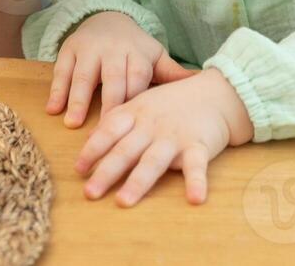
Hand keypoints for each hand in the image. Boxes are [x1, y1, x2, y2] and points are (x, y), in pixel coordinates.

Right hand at [49, 11, 192, 127]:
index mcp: (137, 54)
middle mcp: (113, 50)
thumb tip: (204, 83)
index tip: (133, 129)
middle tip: (102, 133)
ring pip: (83, 74)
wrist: (107, 16)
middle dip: (107, 104)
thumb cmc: (135, 48)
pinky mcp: (69, 48)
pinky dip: (57, 89)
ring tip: (72, 123)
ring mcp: (89, 49)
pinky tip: (53, 109)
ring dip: (77, 99)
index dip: (134, 102)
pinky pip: (61, 70)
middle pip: (112, 78)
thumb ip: (173, 73)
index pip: (137, 79)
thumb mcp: (155, 57)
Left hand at [74, 68, 253, 206]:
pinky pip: (196, 166)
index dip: (93, 150)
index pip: (109, 131)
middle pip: (126, 150)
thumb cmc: (173, 102)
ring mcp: (174, 136)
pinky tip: (195, 199)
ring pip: (153, 161)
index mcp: (135, 113)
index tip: (78, 169)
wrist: (216, 92)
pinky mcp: (199, 146)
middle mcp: (151, 125)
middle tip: (90, 193)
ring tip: (123, 201)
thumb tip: (89, 141)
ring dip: (138, 182)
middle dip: (106, 172)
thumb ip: (117, 122)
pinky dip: (196, 182)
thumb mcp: (141, 105)